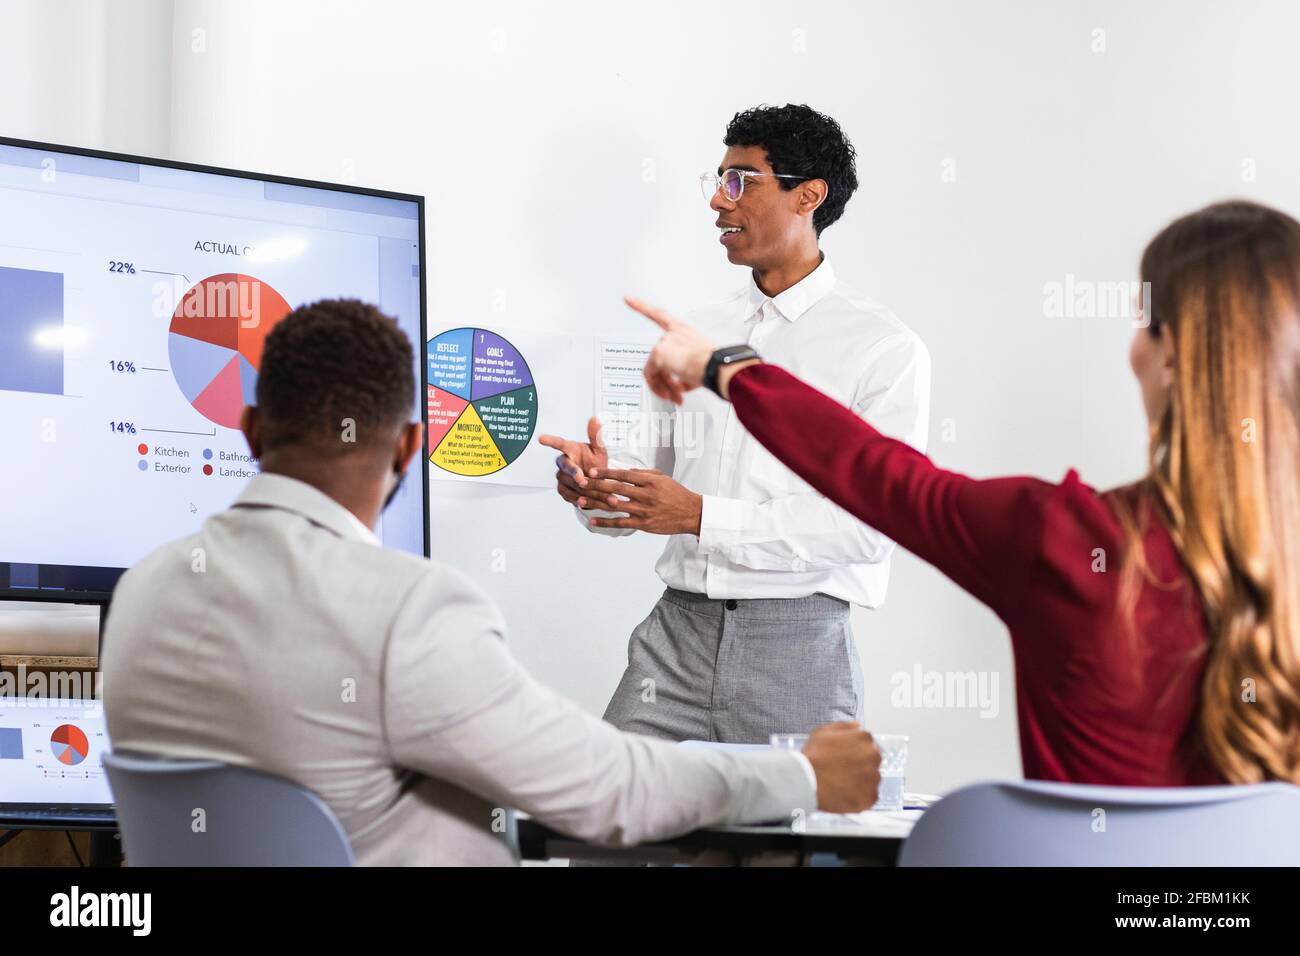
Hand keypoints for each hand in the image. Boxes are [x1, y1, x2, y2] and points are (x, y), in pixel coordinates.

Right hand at [537, 417, 608, 508]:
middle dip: (574, 474)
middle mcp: (563, 463)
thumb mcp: (599, 449)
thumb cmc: (596, 462)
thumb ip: (596, 436)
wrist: (598, 483)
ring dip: (583, 489)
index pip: (559, 443)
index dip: (550, 441)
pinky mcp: (563, 491)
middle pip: (566, 468)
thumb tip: (595, 419)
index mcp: (570, 449)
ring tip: (597, 492)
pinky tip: (591, 501)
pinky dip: (581, 499)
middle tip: (584, 480)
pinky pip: (570, 495)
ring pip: (569, 483)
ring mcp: (561, 477)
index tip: (541, 438)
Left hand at [583, 467, 702, 535]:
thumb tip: (625, 471)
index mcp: (649, 481)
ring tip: (580, 501)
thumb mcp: (662, 477)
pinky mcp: (643, 524)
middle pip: (615, 489)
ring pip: (614, 506)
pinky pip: (621, 522)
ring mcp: (643, 510)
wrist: (691, 513)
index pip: (622, 475)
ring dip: (596, 503)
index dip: (605, 473)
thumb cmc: (676, 493)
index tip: (591, 471)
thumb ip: (643, 473)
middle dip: (596, 485)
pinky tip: (593, 521)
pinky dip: (606, 522)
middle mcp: (645, 495)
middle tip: (580, 483)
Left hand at [623, 296, 717, 403]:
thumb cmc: (716, 366)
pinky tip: (669, 393)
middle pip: (659, 358)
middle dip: (667, 379)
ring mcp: (665, 342)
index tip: (628, 299)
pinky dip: (658, 387)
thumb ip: (684, 373)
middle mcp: (673, 333)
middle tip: (676, 393)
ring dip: (665, 386)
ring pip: (655, 368)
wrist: (718, 368)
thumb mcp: (700, 364)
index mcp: (685, 331)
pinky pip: (651, 375)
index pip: (660, 315)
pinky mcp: (660, 353)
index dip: (642, 306)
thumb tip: (680, 385)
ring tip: (676, 396)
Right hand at [801, 722, 880, 812]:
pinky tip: (845, 794)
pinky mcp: (870, 797)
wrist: (806, 780)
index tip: (848, 758)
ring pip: (872, 780)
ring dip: (861, 782)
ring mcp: (873, 778)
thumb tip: (857, 725)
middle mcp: (873, 757)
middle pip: (872, 762)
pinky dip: (860, 798)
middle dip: (861, 766)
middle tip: (843, 771)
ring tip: (842, 783)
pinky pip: (869, 798)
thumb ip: (844, 726)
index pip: (869, 744)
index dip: (856, 752)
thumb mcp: (824, 732)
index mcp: (865, 739)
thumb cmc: (813, 757)